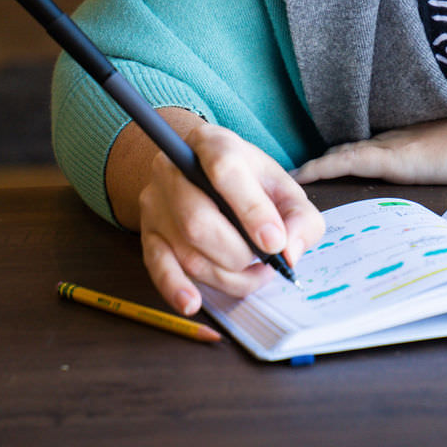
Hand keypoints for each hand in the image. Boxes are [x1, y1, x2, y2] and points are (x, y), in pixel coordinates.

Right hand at [109, 115, 325, 315]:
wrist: (202, 174)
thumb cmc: (247, 182)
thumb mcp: (281, 185)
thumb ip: (299, 215)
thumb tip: (290, 251)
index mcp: (211, 143)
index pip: (225, 169)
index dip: (251, 208)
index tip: (274, 241)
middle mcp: (174, 168)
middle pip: (199, 219)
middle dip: (238, 251)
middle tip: (264, 260)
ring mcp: (156, 202)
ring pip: (186, 249)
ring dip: (225, 274)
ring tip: (252, 274)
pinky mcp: (148, 232)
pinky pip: (157, 266)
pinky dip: (175, 288)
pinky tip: (193, 302)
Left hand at [295, 101, 446, 186]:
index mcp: (418, 136)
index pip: (372, 145)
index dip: (346, 154)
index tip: (324, 165)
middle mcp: (401, 135)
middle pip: (351, 147)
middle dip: (324, 161)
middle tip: (292, 175)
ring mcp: (396, 144)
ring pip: (343, 153)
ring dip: (316, 166)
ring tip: (285, 178)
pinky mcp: (395, 156)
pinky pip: (346, 162)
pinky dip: (320, 168)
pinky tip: (298, 177)